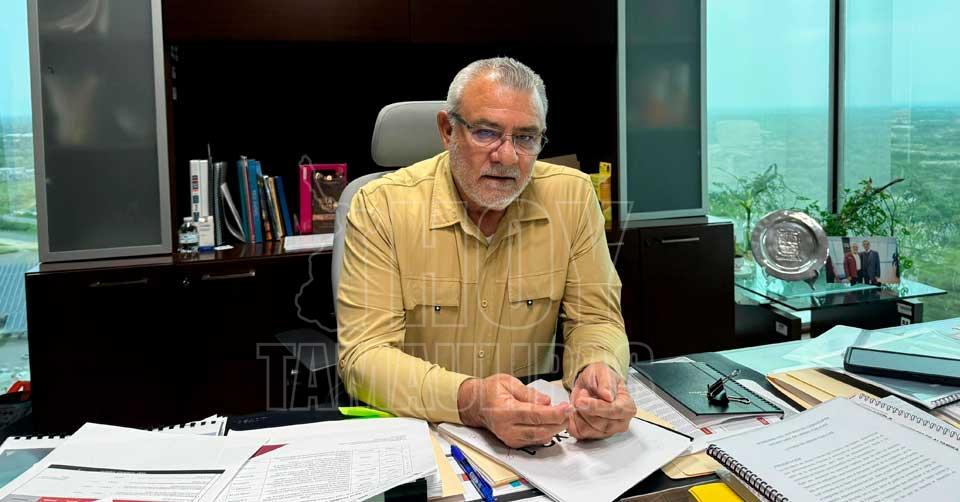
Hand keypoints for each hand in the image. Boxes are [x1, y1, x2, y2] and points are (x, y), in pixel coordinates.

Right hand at [458, 374, 572, 447]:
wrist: (476, 405)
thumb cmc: (490, 391)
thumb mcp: (508, 382)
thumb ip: (528, 393)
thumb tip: (546, 401)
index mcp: (504, 411)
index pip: (534, 415)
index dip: (554, 413)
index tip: (567, 408)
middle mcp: (506, 428)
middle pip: (539, 430)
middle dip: (559, 422)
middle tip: (570, 411)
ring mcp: (510, 438)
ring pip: (539, 438)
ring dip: (555, 428)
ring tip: (564, 416)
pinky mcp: (514, 443)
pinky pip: (535, 441)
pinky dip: (547, 433)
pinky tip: (553, 423)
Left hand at [567, 363, 635, 439]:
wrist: (589, 384)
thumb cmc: (600, 379)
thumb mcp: (603, 372)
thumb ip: (606, 383)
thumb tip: (608, 396)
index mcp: (627, 408)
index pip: (613, 411)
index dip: (596, 407)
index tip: (581, 401)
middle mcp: (619, 423)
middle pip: (600, 423)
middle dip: (585, 408)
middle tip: (582, 393)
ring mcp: (606, 432)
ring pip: (588, 429)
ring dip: (578, 413)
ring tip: (581, 399)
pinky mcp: (591, 436)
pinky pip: (578, 432)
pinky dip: (571, 420)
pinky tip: (573, 409)